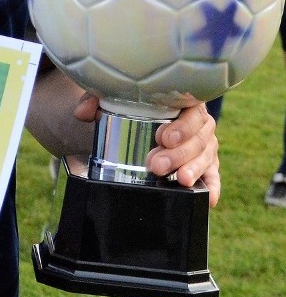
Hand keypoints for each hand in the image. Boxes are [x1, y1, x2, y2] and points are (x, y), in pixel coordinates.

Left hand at [73, 93, 219, 205]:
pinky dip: (211, 186)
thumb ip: (96, 99)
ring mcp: (203, 145)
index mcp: (183, 101)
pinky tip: (208, 198)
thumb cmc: (133, 105)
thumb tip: (83, 113)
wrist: (138, 119)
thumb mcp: (114, 98)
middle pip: (198, 137)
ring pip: (206, 156)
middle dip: (178, 153)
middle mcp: (198, 123)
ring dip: (193, 168)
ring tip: (180, 180)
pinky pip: (212, 175)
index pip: (191, 111)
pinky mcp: (204, 164)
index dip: (181, 126)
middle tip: (156, 164)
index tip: (162, 137)